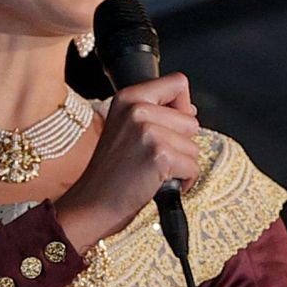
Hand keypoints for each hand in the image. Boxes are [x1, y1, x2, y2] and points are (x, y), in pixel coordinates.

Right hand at [54, 73, 199, 250]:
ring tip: (151, 170)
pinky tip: (158, 183)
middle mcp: (137, 109)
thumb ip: (156, 112)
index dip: (182, 108)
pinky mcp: (160, 155)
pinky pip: (193, 167)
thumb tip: (191, 109)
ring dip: (180, 164)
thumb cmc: (111, 172)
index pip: (178, 82)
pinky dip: (183, 181)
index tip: (167, 127)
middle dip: (180, 144)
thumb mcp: (125, 128)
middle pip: (192, 120)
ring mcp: (148, 131)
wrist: (93, 204)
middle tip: (150, 157)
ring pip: (194, 146)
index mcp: (128, 97)